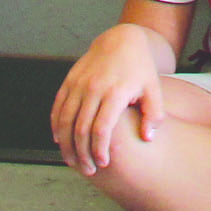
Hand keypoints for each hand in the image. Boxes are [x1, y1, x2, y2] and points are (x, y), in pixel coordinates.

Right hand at [49, 27, 163, 177]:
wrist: (121, 40)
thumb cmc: (140, 68)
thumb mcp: (154, 88)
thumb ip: (154, 114)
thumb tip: (147, 138)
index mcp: (115, 92)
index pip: (102, 128)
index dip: (99, 150)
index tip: (104, 164)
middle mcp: (94, 88)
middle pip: (80, 128)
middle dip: (82, 154)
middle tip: (88, 170)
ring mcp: (79, 84)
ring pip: (65, 120)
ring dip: (66, 145)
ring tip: (73, 161)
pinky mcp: (69, 80)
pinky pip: (58, 107)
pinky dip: (56, 126)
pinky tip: (60, 140)